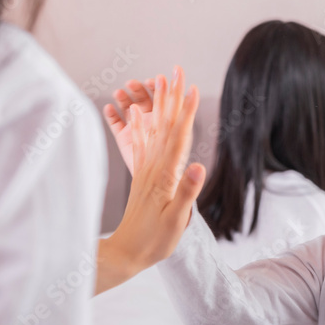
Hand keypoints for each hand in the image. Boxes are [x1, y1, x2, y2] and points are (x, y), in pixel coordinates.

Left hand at [96, 66, 206, 294]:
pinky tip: (135, 112)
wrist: (125, 254)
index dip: (187, 112)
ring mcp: (145, 170)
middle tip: (175, 70)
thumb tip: (199, 165)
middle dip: (171, 97)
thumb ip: (187, 191)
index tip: (193, 88)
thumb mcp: (176, 220)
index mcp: (166, 175)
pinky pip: (140, 143)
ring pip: (152, 129)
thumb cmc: (154, 241)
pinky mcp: (140, 176)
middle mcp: (154, 167)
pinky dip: (140, 124)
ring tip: (157, 80)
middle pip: (165, 125)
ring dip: (157, 104)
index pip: (179, 137)